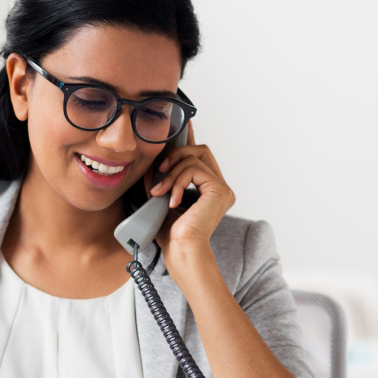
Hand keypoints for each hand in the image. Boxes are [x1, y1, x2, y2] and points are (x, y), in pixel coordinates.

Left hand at [143, 122, 235, 270]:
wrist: (180, 252)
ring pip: (194, 158)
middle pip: (199, 150)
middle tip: (160, 171)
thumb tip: (155, 160)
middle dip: (176, 155)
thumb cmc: (170, 234)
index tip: (182, 125)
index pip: (199, 156)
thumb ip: (161, 178)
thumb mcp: (161, 198)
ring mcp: (222, 188)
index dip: (189, 139)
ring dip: (171, 173)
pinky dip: (177, 181)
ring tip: (159, 192)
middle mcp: (219, 187)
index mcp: (209, 189)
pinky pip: (194, 169)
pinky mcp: (220, 190)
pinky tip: (172, 200)